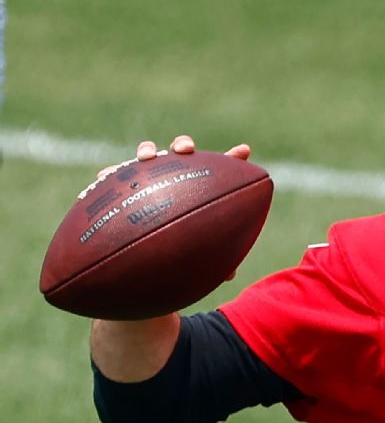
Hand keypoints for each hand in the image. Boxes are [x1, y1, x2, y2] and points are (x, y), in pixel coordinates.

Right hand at [78, 135, 253, 281]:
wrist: (141, 253)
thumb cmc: (177, 250)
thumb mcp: (197, 254)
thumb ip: (214, 260)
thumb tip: (229, 276)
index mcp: (197, 187)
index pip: (219, 169)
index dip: (232, 158)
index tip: (245, 151)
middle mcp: (173, 177)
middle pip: (180, 154)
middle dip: (183, 146)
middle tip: (186, 150)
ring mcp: (148, 177)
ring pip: (147, 157)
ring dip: (147, 152)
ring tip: (146, 157)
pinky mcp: (121, 186)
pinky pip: (112, 177)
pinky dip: (108, 175)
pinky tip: (102, 179)